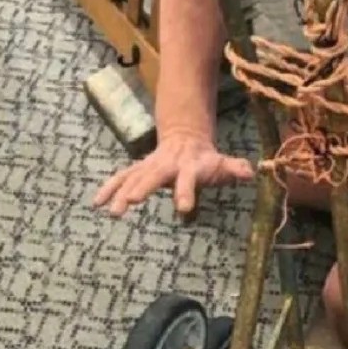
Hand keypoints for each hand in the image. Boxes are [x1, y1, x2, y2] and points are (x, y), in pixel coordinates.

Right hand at [92, 128, 254, 218]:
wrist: (185, 137)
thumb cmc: (206, 159)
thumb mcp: (222, 163)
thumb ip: (233, 168)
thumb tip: (250, 172)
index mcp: (189, 166)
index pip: (188, 179)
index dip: (186, 192)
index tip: (183, 208)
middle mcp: (166, 165)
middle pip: (153, 176)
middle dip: (142, 188)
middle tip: (131, 203)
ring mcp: (149, 166)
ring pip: (133, 177)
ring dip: (121, 192)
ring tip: (111, 210)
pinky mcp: (137, 170)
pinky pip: (121, 178)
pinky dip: (109, 188)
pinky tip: (96, 203)